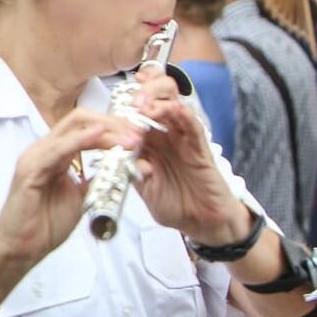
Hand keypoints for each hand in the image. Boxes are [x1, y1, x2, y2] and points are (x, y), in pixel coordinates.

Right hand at [0, 109, 136, 268]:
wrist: (23, 247)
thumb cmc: (46, 224)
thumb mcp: (82, 197)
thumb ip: (96, 180)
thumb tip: (122, 168)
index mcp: (56, 153)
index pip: (86, 126)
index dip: (114, 127)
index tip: (139, 137)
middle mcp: (44, 149)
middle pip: (80, 119)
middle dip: (113, 123)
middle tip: (138, 135)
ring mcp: (35, 156)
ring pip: (72, 128)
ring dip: (104, 131)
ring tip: (128, 140)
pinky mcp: (29, 169)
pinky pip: (57, 149)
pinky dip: (79, 140)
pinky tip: (98, 137)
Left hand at [127, 67, 253, 245]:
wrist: (201, 223)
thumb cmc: (174, 203)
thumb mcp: (145, 187)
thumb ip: (134, 170)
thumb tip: (120, 155)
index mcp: (149, 141)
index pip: (138, 111)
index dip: (128, 99)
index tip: (115, 95)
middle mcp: (166, 134)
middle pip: (158, 99)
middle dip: (144, 93)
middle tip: (132, 102)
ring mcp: (184, 139)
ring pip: (174, 106)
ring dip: (159, 101)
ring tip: (144, 105)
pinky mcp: (200, 148)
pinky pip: (193, 126)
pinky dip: (184, 116)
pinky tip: (174, 110)